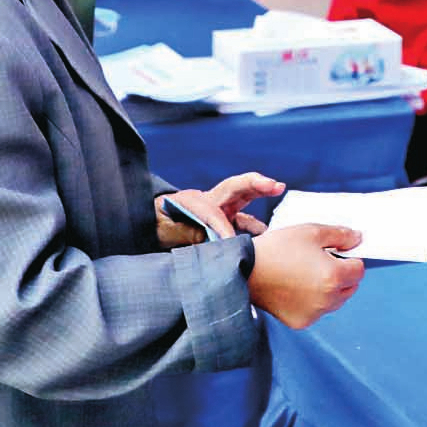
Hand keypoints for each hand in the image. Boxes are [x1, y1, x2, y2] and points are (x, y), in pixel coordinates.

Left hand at [155, 173, 284, 247]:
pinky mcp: (224, 219)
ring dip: (261, 192)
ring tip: (278, 188)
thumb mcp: (162, 229)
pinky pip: (243, 221)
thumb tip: (207, 237)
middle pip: (235, 187)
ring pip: (244, 198)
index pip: (213, 212)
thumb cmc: (153, 223)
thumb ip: (184, 232)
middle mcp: (209, 200)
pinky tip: (265, 235)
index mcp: (192, 201)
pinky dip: (255, 226)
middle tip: (275, 185)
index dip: (221, 228)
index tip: (230, 242)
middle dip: (255, 184)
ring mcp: (219, 208)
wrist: (148, 221)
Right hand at [249, 223, 366, 328]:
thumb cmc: (277, 248)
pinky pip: (317, 311)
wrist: (245, 271)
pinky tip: (296, 288)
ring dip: (329, 289)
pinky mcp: (301, 321)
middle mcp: (328, 299)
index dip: (351, 258)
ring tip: (306, 274)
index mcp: (334, 276)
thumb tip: (358, 239)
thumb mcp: (311, 232)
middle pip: (350, 287)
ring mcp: (314, 313)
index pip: (359, 270)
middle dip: (342, 274)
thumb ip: (340, 235)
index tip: (337, 253)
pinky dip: (313, 301)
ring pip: (335, 301)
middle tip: (320, 262)